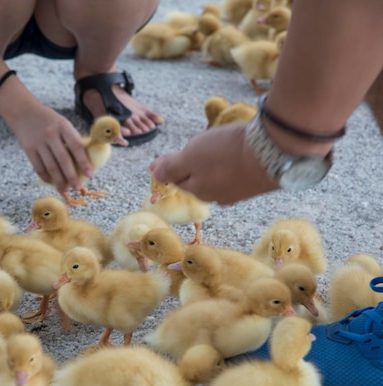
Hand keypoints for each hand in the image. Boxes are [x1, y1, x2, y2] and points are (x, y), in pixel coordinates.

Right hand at [10, 104, 92, 192]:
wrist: (23, 111)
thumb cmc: (48, 120)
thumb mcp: (62, 123)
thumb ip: (71, 138)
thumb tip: (83, 161)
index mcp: (63, 126)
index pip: (76, 146)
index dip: (84, 162)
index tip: (90, 174)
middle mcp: (51, 134)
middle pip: (64, 160)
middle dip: (72, 176)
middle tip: (78, 187)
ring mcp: (39, 142)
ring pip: (51, 167)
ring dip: (59, 180)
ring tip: (66, 188)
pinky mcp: (28, 149)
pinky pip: (39, 167)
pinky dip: (46, 177)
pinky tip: (52, 182)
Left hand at [150, 123, 278, 204]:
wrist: (276, 151)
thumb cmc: (227, 154)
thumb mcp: (190, 157)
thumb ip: (171, 167)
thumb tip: (154, 174)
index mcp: (198, 191)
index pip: (178, 179)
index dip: (175, 163)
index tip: (176, 151)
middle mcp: (218, 196)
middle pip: (199, 179)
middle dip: (196, 164)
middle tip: (200, 145)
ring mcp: (240, 191)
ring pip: (219, 176)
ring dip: (216, 163)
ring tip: (222, 145)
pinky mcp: (258, 182)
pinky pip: (238, 172)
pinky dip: (235, 162)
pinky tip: (241, 150)